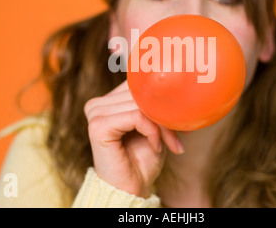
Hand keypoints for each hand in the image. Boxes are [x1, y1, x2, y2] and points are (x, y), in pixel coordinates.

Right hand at [84, 81, 183, 197]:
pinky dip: (152, 131)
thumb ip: (155, 104)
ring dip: (163, 126)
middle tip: (179, 136)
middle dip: (165, 116)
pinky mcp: (98, 126)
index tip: (181, 121)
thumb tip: (176, 86)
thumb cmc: (143, 160)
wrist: (132, 190)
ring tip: (169, 143)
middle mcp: (98, 104)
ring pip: (142, 105)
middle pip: (141, 94)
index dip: (161, 101)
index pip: (139, 85)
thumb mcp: (154, 125)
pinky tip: (155, 146)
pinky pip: (136, 116)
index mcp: (108, 101)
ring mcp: (95, 113)